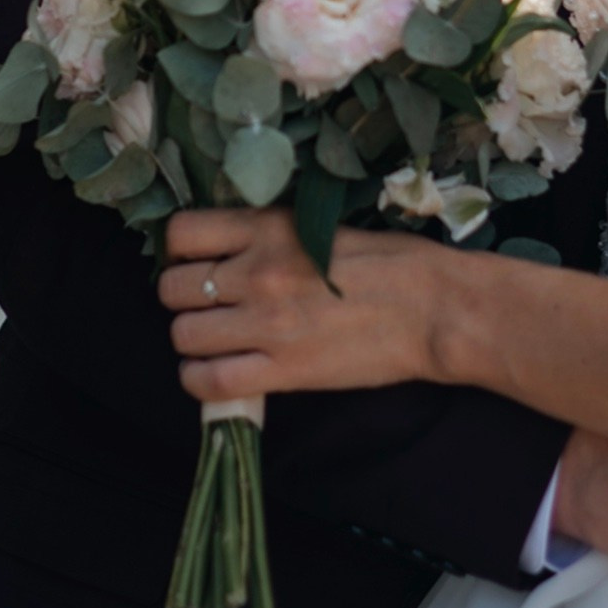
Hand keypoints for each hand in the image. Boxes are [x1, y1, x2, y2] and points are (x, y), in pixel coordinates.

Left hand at [161, 209, 443, 396]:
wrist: (435, 308)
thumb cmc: (393, 261)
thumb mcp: (322, 226)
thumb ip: (270, 234)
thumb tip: (227, 249)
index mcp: (269, 228)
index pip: (182, 233)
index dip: (178, 250)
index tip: (193, 260)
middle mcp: (257, 273)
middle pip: (173, 289)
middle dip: (182, 299)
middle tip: (207, 305)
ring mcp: (266, 324)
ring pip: (184, 335)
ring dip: (191, 339)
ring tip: (214, 341)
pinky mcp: (283, 371)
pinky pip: (208, 381)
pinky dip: (199, 380)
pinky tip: (214, 373)